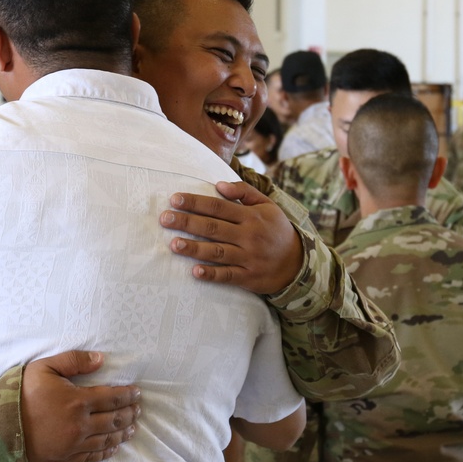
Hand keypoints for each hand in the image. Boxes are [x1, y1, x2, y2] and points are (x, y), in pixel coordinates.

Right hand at [21, 351, 140, 461]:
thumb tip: (101, 359)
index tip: (137, 393)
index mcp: (78, 401)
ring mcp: (73, 444)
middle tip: (139, 409)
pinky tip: (114, 447)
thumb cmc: (21, 393)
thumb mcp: (45, 368)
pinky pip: (92, 456)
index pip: (113, 398)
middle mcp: (80, 425)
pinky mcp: (64, 458)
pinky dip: (107, 451)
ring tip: (133, 428)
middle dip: (130, 414)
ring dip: (123, 433)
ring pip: (107, 439)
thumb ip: (74, 360)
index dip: (128, 395)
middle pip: (114, 420)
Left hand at [160, 180, 303, 294]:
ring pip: (217, 252)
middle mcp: (248, 236)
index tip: (175, 199)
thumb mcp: (267, 205)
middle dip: (187, 222)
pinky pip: (227, 276)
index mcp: (251, 216)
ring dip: (194, 248)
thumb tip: (219, 184)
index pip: (218, 207)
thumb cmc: (276, 230)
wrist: (298, 262)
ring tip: (173, 244)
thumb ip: (244, 192)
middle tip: (165, 219)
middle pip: (213, 228)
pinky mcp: (248, 277)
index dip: (195, 202)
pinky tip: (195, 271)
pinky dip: (211, 274)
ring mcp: (248, 257)